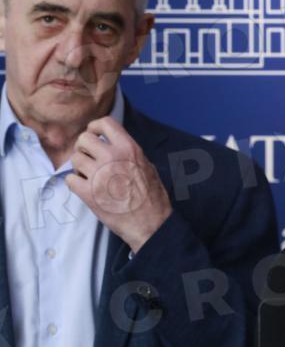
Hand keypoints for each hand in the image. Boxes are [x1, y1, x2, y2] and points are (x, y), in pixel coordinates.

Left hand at [66, 116, 171, 253]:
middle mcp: (112, 157)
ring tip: (91, 177)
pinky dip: (75, 183)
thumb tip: (112, 144)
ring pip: (75, 159)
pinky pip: (69, 179)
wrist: (150, 223)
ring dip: (80, 167)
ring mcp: (99, 175)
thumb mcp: (147, 166)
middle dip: (84, 148)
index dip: (95, 128)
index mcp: (129, 149)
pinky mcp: (89, 193)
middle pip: (83, 139)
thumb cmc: (152, 197)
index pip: (104, 123)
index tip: (95, 135)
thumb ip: (128, 153)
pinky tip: (86, 188)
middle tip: (90, 159)